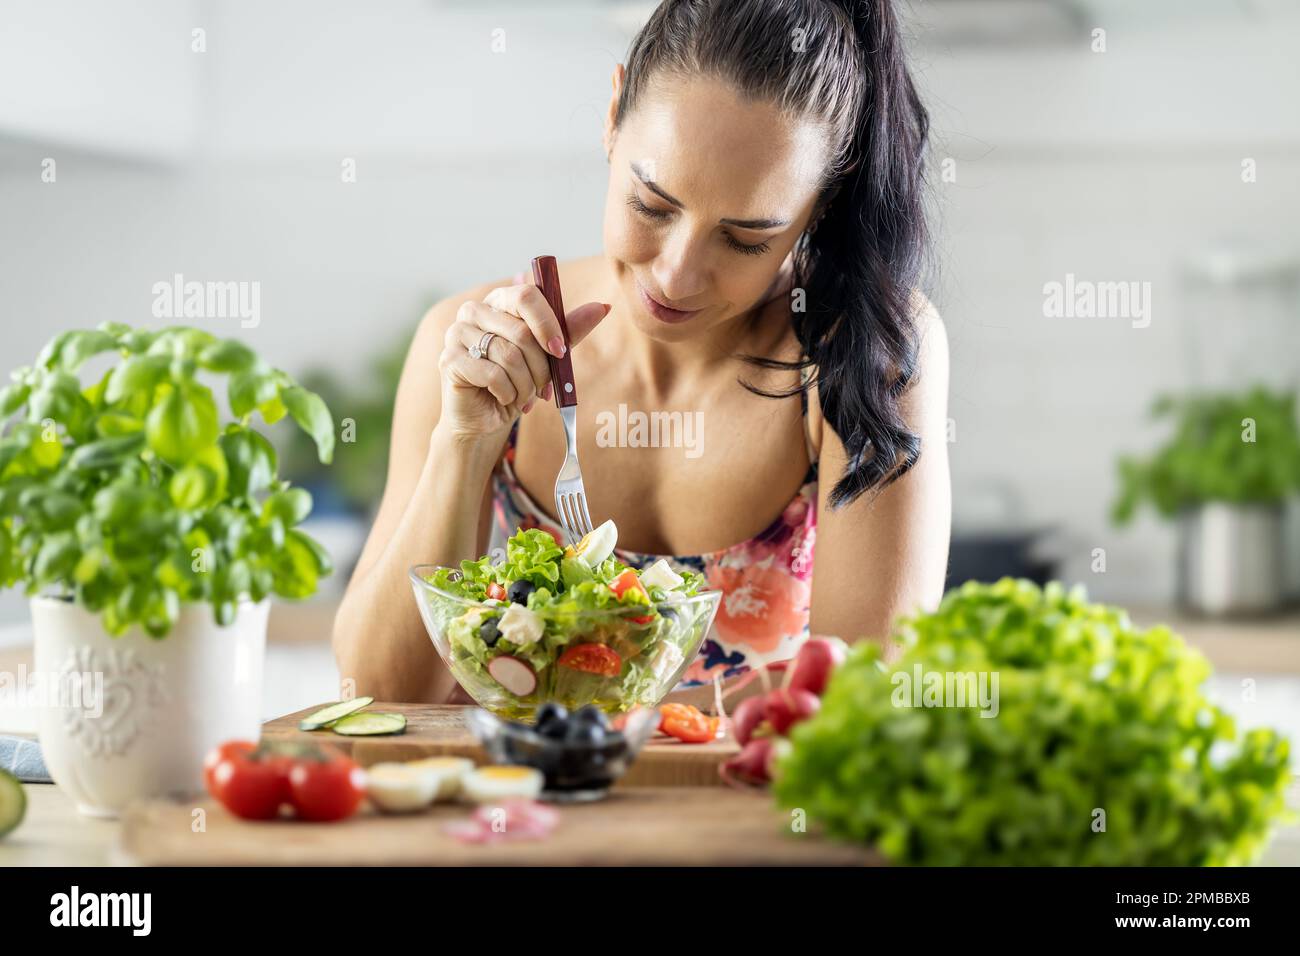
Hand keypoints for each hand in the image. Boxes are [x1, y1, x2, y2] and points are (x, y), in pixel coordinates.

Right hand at [437, 282, 609, 439]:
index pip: (526, 295)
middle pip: (521, 331)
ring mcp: (456, 333)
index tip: (560, 352)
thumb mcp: (547, 356)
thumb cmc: (515, 382)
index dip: (549, 324)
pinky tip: (504, 399)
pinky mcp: (448, 360)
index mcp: (498, 301)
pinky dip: (508, 393)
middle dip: (541, 367)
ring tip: (524, 396)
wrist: (485, 418)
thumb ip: (568, 331)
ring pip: (509, 355)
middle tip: (544, 387)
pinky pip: (492, 374)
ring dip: (526, 385)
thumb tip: (602, 307)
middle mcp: (473, 311)